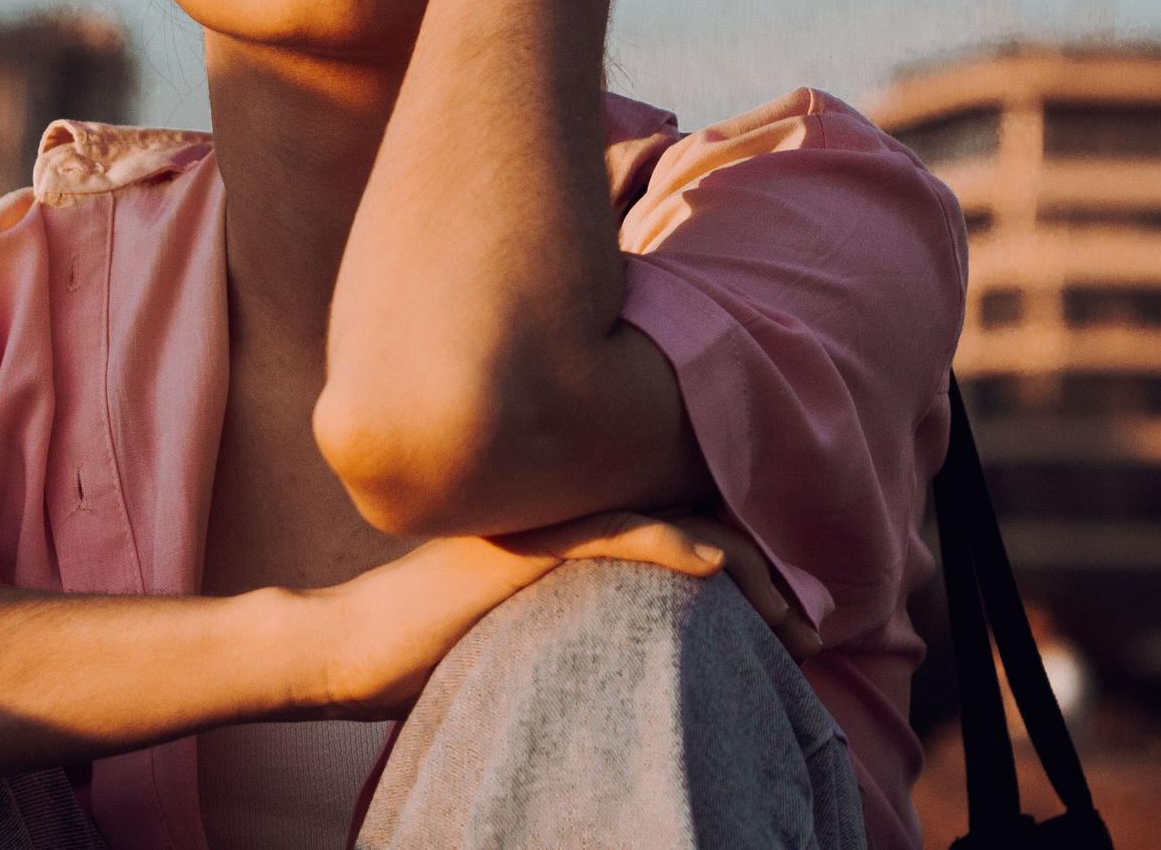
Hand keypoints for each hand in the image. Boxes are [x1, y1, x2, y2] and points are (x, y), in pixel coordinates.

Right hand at [295, 508, 816, 719]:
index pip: (672, 521)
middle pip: (685, 515)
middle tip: (810, 621)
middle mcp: (559, 510)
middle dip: (761, 566)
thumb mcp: (522, 628)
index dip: (740, 555)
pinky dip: (670, 543)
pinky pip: (613, 533)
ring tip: (791, 613)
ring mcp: (541, 523)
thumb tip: (639, 651)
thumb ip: (578, 616)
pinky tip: (713, 565)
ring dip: (740, 562)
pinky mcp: (523, 549)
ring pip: (666, 520)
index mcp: (563, 525)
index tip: (790, 613)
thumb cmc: (425, 648)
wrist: (350, 649)